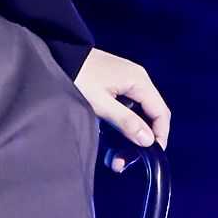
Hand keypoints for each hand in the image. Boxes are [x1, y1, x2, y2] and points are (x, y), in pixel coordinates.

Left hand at [73, 47, 169, 169]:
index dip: (159, 137)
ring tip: (112, 158)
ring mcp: (125, 84)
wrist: (56, 56)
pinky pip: (124, 112)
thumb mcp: (101, 104)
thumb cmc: (78, 76)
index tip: (151, 157)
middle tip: (122, 162)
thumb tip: (148, 140)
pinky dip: (117, 128)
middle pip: (148, 118)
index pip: (160, 114)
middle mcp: (136, 81)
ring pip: (135, 118)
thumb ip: (126, 122)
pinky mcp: (113, 88)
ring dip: (126, 139)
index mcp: (139, 81)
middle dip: (138, 143)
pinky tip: (106, 141)